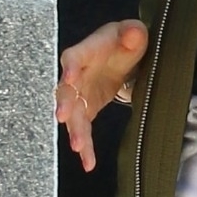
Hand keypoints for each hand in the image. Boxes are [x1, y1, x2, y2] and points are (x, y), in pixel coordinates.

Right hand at [57, 18, 147, 173]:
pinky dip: (85, 147)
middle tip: (63, 117)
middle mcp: (75, 75)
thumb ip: (133, 33)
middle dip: (65, 103)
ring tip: (79, 148)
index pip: (73, 57)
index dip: (70, 67)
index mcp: (85, 52)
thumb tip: (133, 34)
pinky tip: (88, 163)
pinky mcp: (85, 110)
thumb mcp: (131, 33)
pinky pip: (82, 129)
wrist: (121, 54)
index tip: (69, 79)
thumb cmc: (123, 41)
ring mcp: (79, 95)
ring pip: (72, 115)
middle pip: (66, 89)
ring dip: (75, 130)